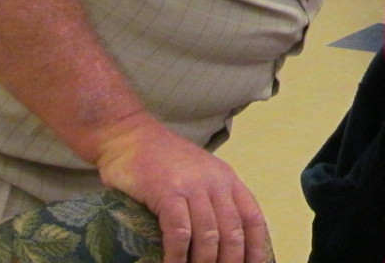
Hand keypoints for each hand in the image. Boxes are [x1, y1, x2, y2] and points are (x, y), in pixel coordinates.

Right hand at [93, 114, 270, 262]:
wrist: (129, 135)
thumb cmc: (162, 161)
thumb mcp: (199, 175)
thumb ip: (213, 200)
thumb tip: (222, 241)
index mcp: (228, 179)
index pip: (253, 218)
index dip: (255, 249)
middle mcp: (215, 182)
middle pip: (233, 233)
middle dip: (229, 262)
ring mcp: (192, 186)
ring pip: (209, 236)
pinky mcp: (167, 192)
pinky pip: (179, 232)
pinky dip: (177, 256)